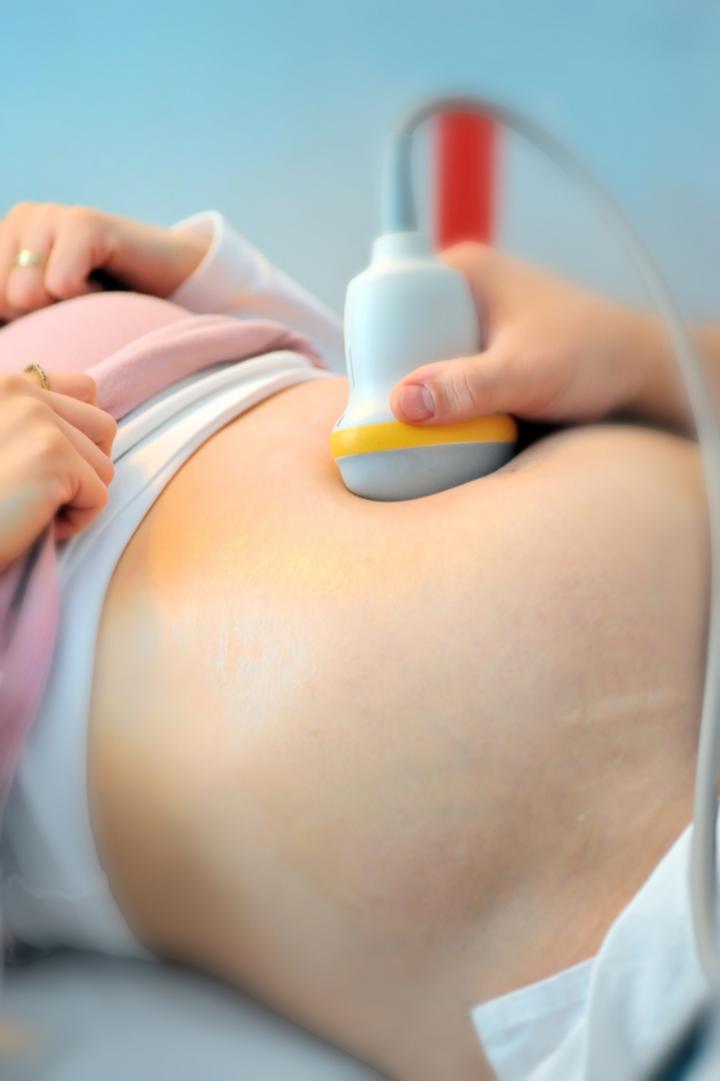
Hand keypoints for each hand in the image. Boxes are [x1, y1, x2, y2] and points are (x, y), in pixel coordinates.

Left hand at [0, 202, 208, 321]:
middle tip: (75, 304)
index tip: (50, 315)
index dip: (14, 323)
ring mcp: (48, 216)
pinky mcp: (82, 222)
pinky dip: (88, 298)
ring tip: (90, 294)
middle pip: (1, 300)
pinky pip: (61, 283)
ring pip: (24, 293)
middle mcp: (18, 220)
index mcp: (2, 243)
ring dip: (65, 310)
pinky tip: (105, 285)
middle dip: (38, 317)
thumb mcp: (45, 317)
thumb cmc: (104, 308)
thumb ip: (10, 315)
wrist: (172, 283)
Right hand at [0, 370, 116, 571]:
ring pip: (104, 466)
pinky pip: (99, 496)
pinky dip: (74, 522)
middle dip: (86, 468)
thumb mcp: (3, 440)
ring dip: (76, 499)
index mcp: (6, 385)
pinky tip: (31, 524)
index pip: (85, 388)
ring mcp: (39, 422)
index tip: (56, 462)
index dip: (84, 432)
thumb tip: (96, 429)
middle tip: (44, 492)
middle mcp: (21, 391)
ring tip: (30, 509)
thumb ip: (31, 423)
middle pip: (104, 428)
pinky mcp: (54, 457)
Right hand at [390, 242, 678, 426]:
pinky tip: (440, 430)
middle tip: (389, 422)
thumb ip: (466, 388)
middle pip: (398, 339)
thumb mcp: (525, 374)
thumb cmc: (595, 358)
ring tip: (413, 432)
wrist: (643, 374)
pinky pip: (444, 377)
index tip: (367, 390)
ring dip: (417, 396)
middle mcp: (461, 291)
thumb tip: (401, 403)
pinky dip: (440, 403)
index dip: (370, 346)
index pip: (387, 300)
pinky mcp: (484, 354)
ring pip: (419, 362)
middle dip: (391, 379)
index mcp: (460, 270)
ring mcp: (473, 324)